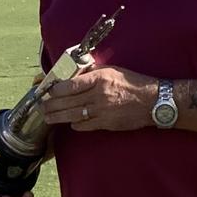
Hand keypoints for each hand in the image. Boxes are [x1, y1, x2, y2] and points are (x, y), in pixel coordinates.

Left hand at [43, 65, 157, 131]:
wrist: (154, 100)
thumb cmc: (135, 83)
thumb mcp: (114, 70)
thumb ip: (93, 72)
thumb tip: (75, 74)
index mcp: (100, 78)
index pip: (69, 85)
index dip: (55, 90)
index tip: (48, 91)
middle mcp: (99, 94)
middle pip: (67, 101)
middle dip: (51, 105)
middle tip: (42, 107)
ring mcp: (102, 111)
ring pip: (72, 115)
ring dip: (57, 117)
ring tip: (48, 117)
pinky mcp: (106, 123)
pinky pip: (85, 125)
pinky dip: (75, 125)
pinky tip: (71, 123)